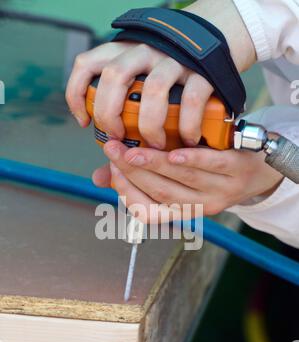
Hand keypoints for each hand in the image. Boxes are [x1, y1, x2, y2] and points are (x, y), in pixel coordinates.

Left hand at [66, 41, 212, 148]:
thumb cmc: (167, 98)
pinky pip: (191, 99)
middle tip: (118, 139)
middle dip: (110, 113)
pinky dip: (187, 126)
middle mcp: (146, 52)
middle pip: (115, 74)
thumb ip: (120, 141)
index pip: (87, 63)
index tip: (85, 123)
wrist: (213, 63)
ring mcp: (175, 60)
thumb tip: (100, 179)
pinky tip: (186, 141)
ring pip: (154, 87)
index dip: (77, 93)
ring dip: (149, 125)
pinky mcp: (203, 72)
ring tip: (155, 146)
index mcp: (123, 56)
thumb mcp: (139, 109)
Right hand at [92, 140, 282, 222]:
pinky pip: (212, 167)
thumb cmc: (207, 170)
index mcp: (183, 212)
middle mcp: (200, 207)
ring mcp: (220, 190)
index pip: (148, 213)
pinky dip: (192, 160)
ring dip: (154, 166)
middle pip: (161, 194)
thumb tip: (99, 178)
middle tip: (113, 150)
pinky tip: (174, 152)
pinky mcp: (237, 171)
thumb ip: (140, 176)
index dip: (127, 194)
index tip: (111, 171)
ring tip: (131, 150)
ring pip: (181, 181)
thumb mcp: (176, 178)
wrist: (257, 167)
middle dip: (133, 173)